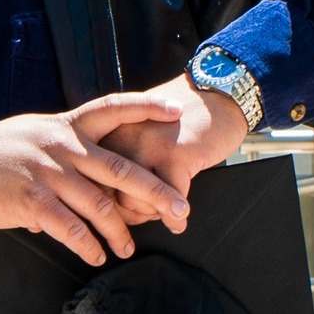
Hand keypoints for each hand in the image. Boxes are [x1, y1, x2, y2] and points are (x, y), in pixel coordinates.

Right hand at [0, 91, 191, 265]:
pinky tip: (96, 256)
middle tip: (181, 209)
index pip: (112, 107)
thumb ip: (62, 150)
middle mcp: (62, 146)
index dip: (144, 107)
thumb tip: (81, 176)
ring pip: (100, 205)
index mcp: (65, 125)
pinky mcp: (33, 201)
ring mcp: (49, 173)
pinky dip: (87, 246)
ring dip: (120, 232)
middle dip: (155, 191)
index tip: (172, 110)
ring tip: (128, 248)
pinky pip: (71, 228)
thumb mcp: (32, 135)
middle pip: (121, 168)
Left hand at [100, 73, 249, 231]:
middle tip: (153, 214)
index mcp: (110, 133)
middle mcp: (121, 138)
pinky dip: (175, 216)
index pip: (95, 183)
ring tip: (168, 211)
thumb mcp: (142, 135)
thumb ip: (125, 163)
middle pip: (112, 196)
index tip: (131, 210)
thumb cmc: (182, 123)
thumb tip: (118, 212)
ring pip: (136, 202)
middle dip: (133, 214)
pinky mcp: (173, 155)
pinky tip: (180, 219)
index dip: (112, 204)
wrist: (218, 95)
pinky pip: (169, 201)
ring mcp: (146, 146)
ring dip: (154, 214)